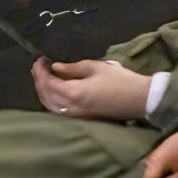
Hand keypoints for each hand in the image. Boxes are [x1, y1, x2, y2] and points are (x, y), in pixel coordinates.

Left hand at [32, 57, 151, 119]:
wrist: (139, 100)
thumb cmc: (119, 80)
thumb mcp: (95, 67)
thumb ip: (72, 68)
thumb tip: (55, 67)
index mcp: (73, 93)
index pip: (47, 83)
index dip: (40, 70)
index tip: (40, 58)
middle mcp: (71, 109)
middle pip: (45, 96)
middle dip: (38, 80)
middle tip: (39, 66)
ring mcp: (76, 117)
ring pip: (50, 106)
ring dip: (43, 91)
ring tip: (44, 76)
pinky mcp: (83, 120)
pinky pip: (59, 111)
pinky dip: (51, 100)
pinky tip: (54, 90)